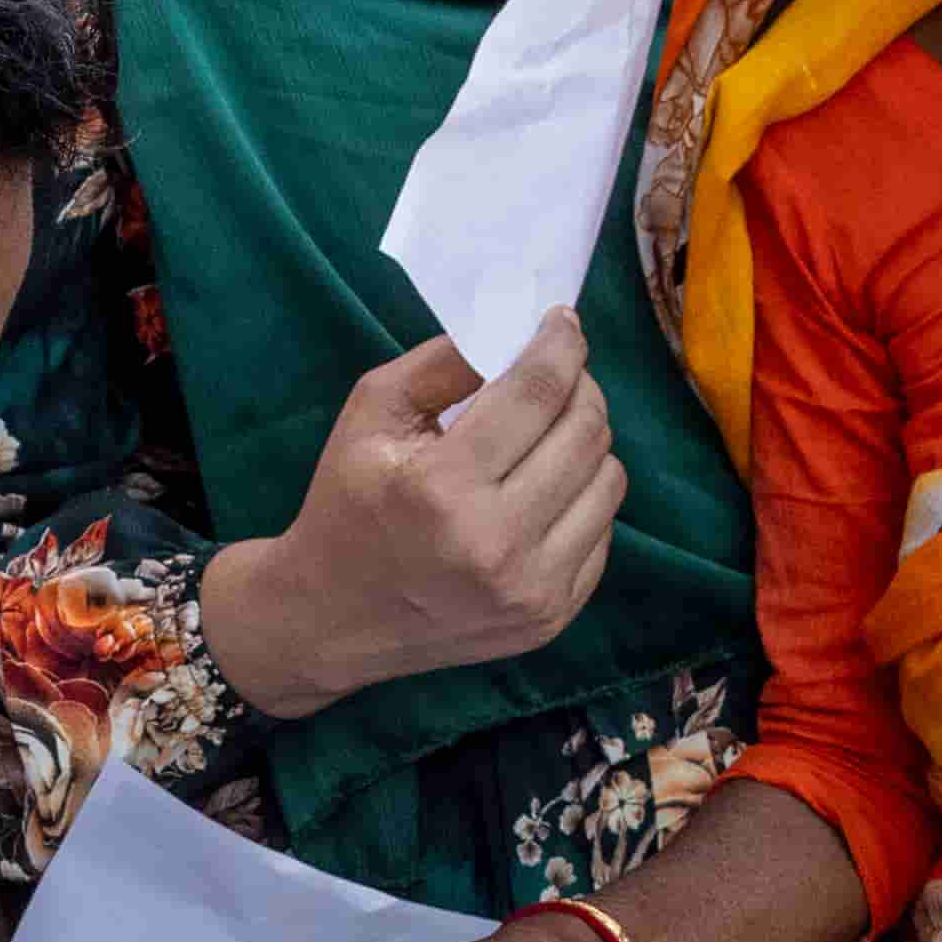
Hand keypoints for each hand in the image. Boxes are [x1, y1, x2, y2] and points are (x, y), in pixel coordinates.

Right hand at [200, 315, 622, 717]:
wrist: (333, 618)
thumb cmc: (349, 503)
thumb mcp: (372, 414)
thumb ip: (444, 362)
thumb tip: (522, 336)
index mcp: (442, 487)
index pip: (537, 394)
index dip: (562, 345)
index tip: (564, 323)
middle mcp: (495, 543)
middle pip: (585, 432)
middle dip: (581, 387)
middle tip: (558, 376)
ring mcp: (531, 589)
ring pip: (608, 480)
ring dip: (588, 441)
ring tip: (550, 434)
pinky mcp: (551, 617)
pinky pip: (604, 531)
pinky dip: (583, 497)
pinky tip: (543, 491)